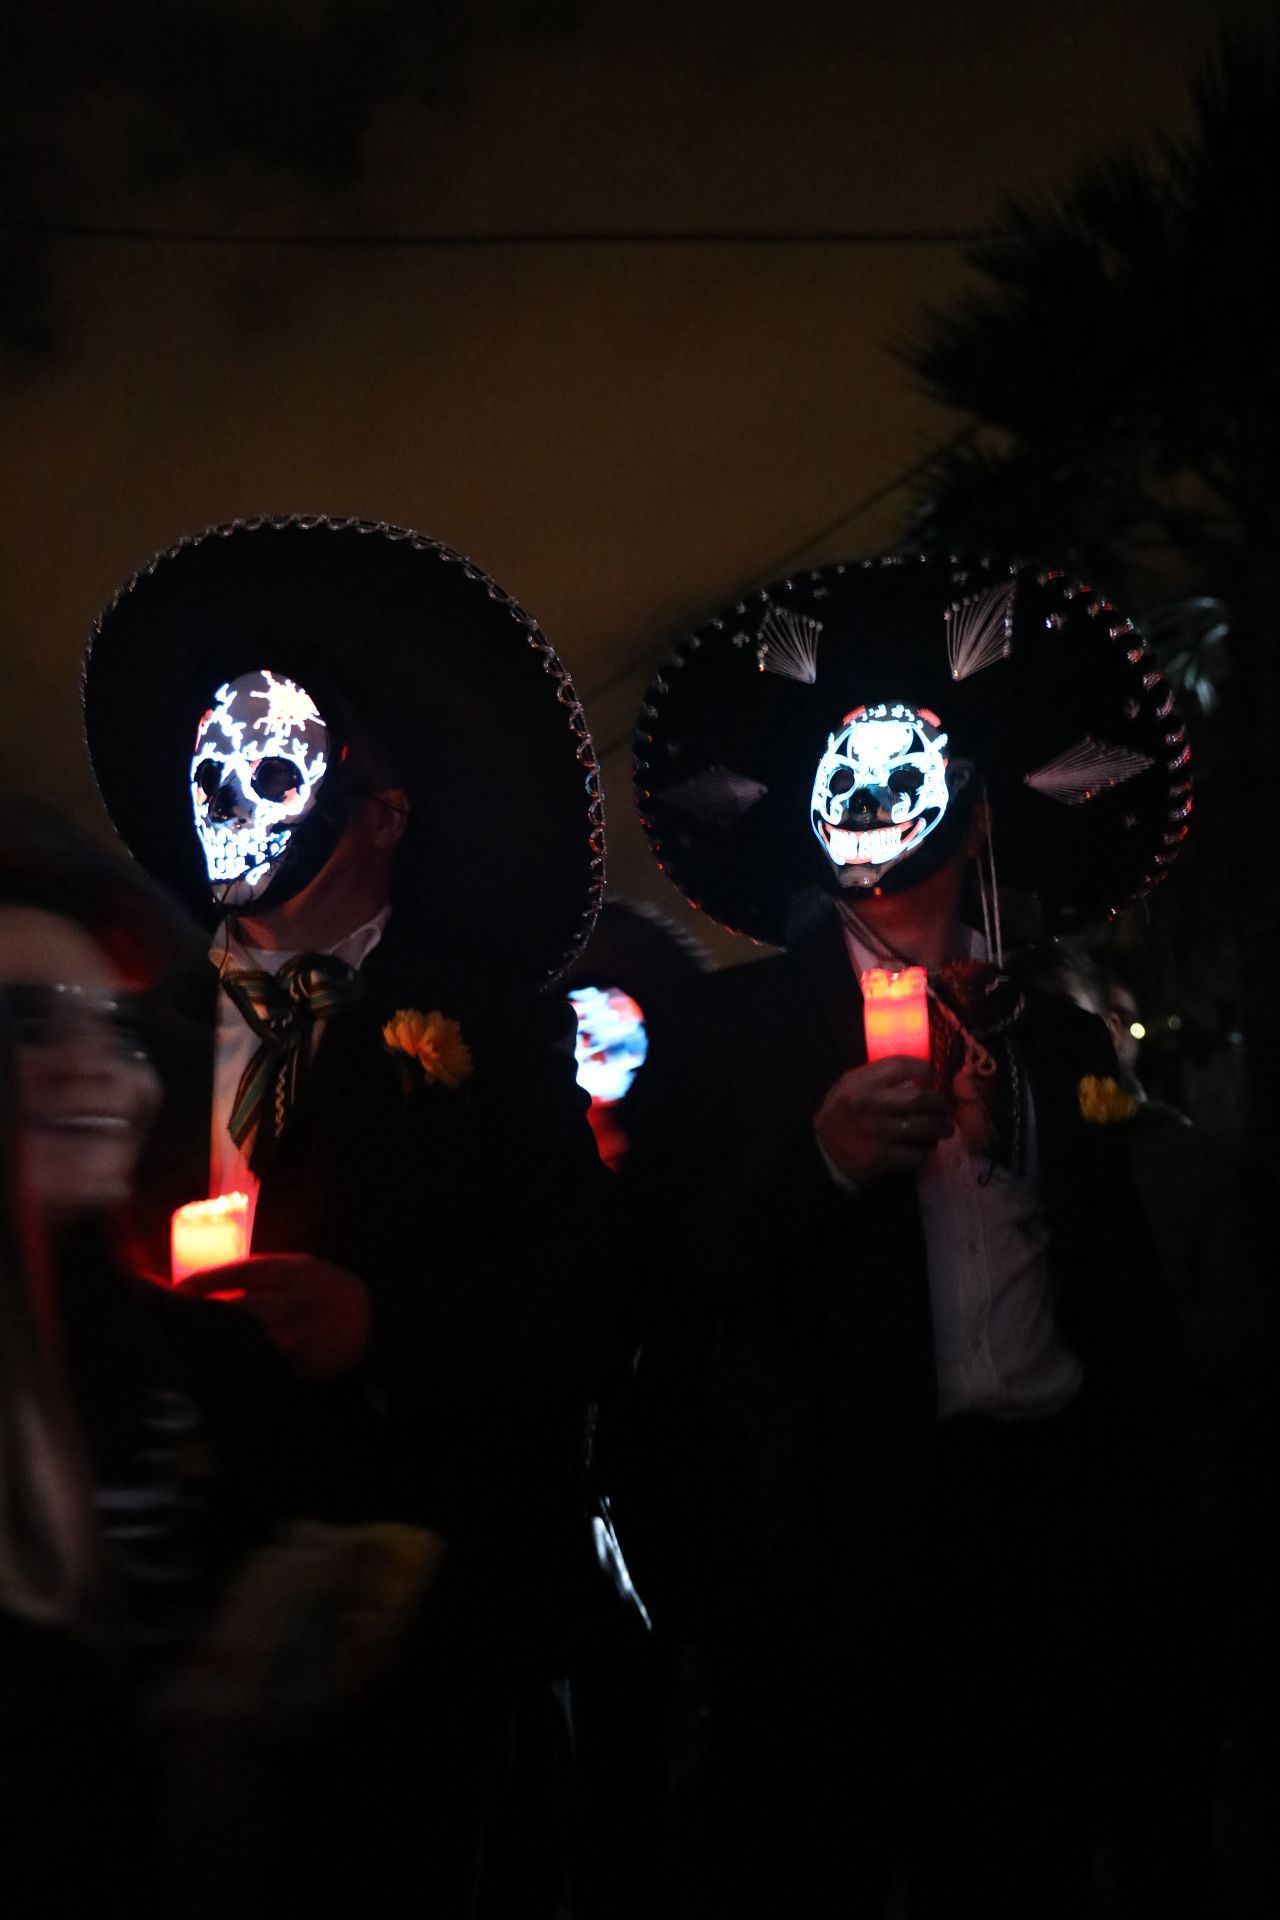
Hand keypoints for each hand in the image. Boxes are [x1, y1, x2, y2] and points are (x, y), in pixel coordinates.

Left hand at [180, 1253, 371, 1380]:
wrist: (373, 1321)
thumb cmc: (329, 1288)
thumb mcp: (299, 1267)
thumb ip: (262, 1274)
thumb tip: (214, 1285)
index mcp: (290, 1274)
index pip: (236, 1273)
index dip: (201, 1282)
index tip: (176, 1290)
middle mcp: (290, 1304)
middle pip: (235, 1311)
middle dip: (201, 1315)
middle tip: (171, 1319)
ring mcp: (295, 1338)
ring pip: (245, 1342)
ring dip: (217, 1342)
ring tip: (189, 1343)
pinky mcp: (298, 1366)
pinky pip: (261, 1366)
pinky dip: (240, 1363)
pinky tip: (222, 1363)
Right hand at [813, 1057, 953, 1186]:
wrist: (822, 1153)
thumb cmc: (841, 1115)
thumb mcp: (849, 1087)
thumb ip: (878, 1077)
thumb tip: (916, 1072)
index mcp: (860, 1083)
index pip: (901, 1066)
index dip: (924, 1069)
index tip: (934, 1076)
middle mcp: (869, 1105)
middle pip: (919, 1098)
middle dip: (940, 1103)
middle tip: (945, 1108)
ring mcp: (876, 1133)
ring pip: (923, 1128)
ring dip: (940, 1129)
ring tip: (944, 1129)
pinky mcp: (881, 1158)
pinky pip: (915, 1154)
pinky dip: (924, 1152)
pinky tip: (923, 1149)